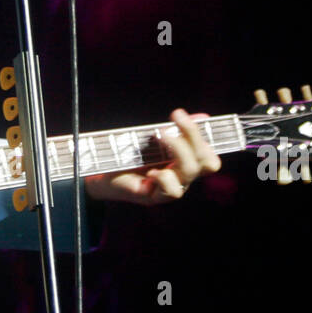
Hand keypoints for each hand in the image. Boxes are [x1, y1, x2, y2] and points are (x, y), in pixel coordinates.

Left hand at [84, 109, 219, 205]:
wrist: (101, 172)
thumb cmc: (129, 154)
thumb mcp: (154, 138)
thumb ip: (178, 130)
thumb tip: (203, 117)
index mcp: (186, 165)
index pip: (211, 159)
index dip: (207, 139)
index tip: (194, 118)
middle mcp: (182, 179)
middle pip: (207, 162)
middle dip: (193, 135)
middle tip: (176, 115)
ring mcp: (170, 189)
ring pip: (190, 172)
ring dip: (179, 148)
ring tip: (161, 134)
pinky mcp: (154, 197)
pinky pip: (172, 190)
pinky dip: (164, 176)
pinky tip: (151, 170)